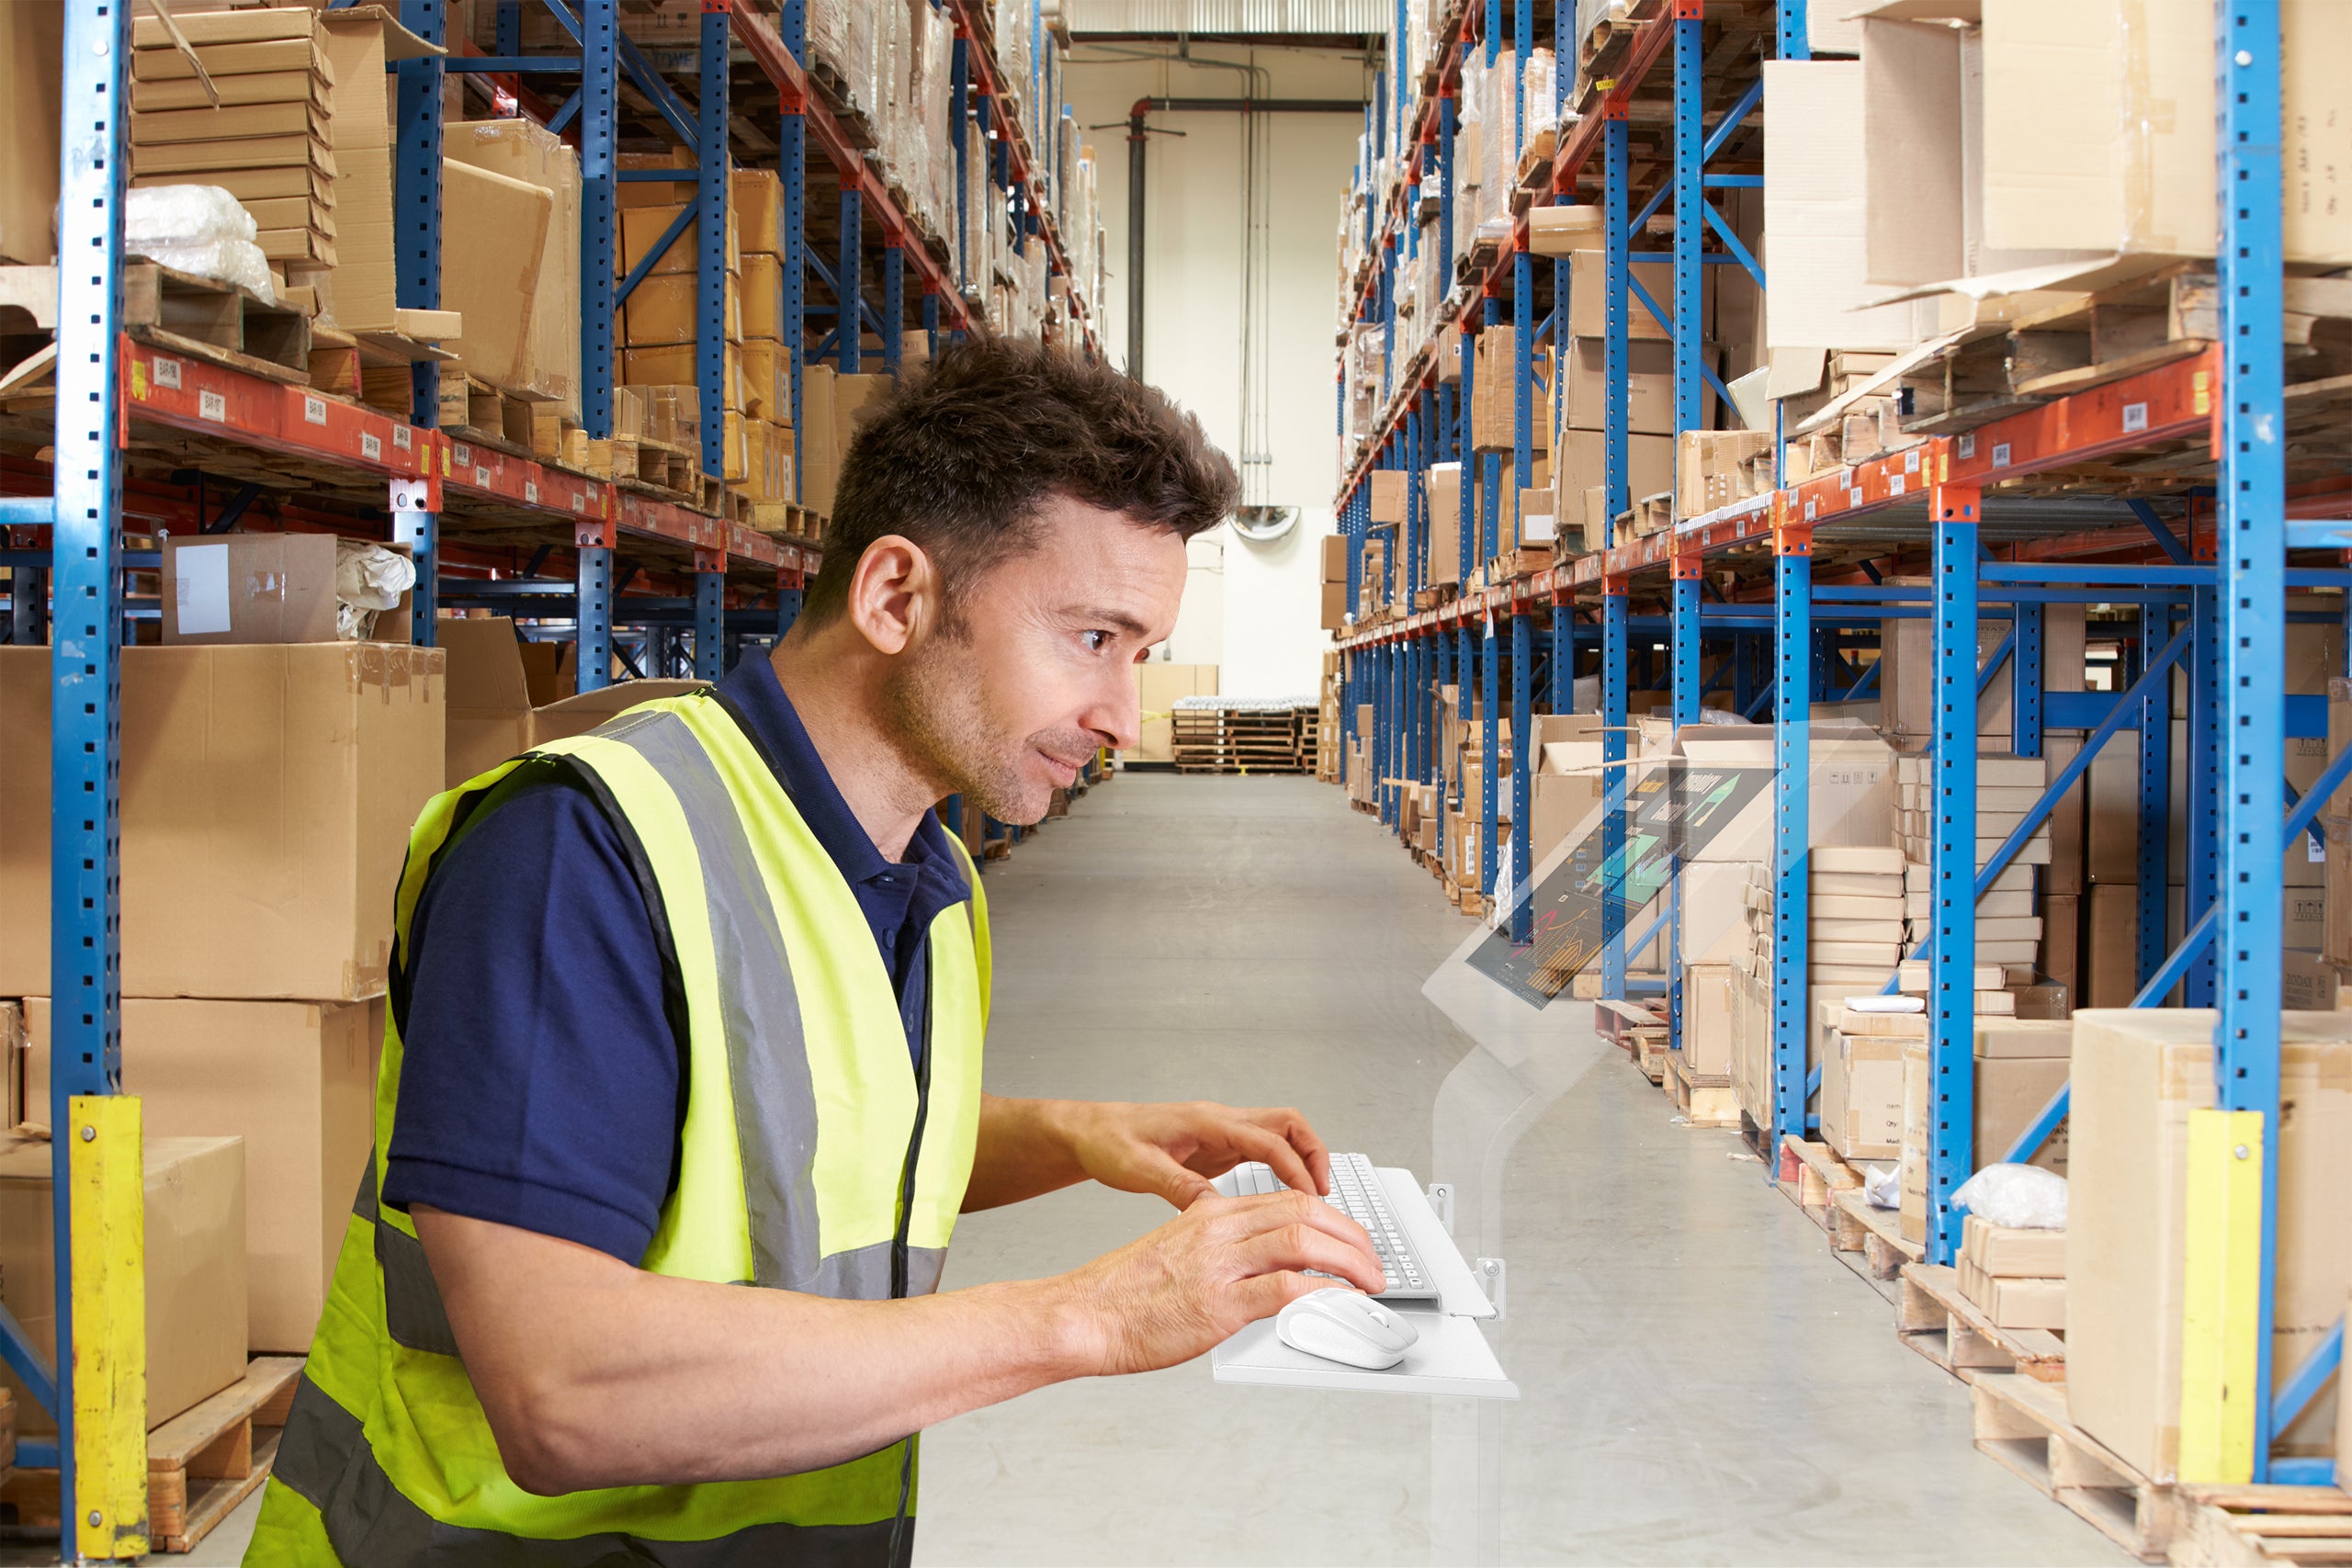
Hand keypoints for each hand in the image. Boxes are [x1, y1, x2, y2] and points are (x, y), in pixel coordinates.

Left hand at [1056, 1100, 1332, 1208]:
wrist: (1091, 1132)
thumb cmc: (1109, 1142)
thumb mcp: (1138, 1169)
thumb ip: (1177, 1186)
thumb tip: (1213, 1209)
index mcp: (1207, 1122)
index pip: (1269, 1139)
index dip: (1295, 1169)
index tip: (1311, 1199)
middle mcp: (1221, 1121)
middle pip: (1289, 1125)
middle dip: (1314, 1156)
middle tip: (1325, 1196)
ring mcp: (1222, 1132)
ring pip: (1280, 1134)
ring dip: (1302, 1161)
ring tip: (1313, 1199)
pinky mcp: (1218, 1146)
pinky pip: (1264, 1150)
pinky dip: (1283, 1169)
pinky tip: (1282, 1198)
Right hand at [1061, 1189, 1385, 1375]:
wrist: (1083, 1314)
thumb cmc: (1122, 1294)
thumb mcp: (1176, 1252)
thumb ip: (1219, 1251)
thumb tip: (1261, 1269)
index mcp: (1209, 1213)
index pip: (1288, 1200)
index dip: (1332, 1219)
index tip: (1352, 1240)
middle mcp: (1218, 1229)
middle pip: (1306, 1212)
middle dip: (1352, 1237)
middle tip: (1373, 1263)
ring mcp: (1220, 1265)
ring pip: (1305, 1242)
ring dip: (1350, 1263)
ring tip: (1370, 1283)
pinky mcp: (1219, 1303)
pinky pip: (1288, 1289)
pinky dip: (1325, 1293)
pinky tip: (1341, 1301)